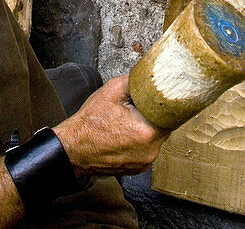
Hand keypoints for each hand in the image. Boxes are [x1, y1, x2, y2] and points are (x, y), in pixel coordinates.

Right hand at [53, 75, 169, 176]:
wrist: (72, 149)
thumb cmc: (89, 123)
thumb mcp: (112, 90)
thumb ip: (136, 81)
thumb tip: (149, 76)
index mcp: (148, 131)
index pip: (172, 114)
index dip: (167, 103)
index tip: (162, 98)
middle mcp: (150, 151)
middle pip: (164, 126)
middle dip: (154, 115)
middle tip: (138, 107)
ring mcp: (144, 162)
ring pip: (155, 138)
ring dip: (147, 128)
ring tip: (129, 121)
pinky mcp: (138, 168)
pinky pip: (146, 149)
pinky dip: (140, 141)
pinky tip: (125, 134)